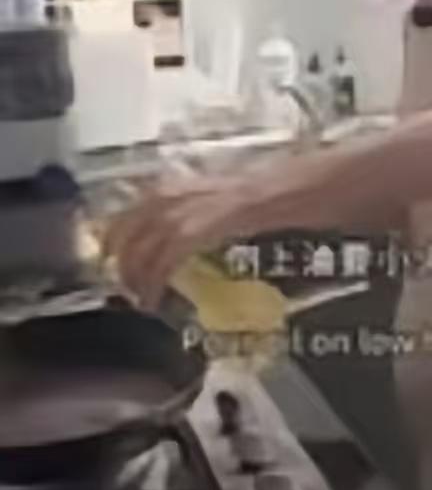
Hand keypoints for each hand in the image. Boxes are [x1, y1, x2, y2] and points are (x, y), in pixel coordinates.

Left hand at [104, 176, 252, 309]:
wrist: (267, 192)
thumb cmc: (241, 193)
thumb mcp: (198, 195)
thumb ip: (177, 208)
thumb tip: (161, 232)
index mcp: (163, 189)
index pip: (123, 217)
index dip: (110, 240)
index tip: (106, 258)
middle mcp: (162, 200)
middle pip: (126, 238)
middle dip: (122, 266)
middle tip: (124, 287)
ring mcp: (174, 217)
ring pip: (140, 254)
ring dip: (135, 280)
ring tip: (139, 299)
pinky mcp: (189, 235)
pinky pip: (161, 264)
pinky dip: (153, 284)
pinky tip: (153, 299)